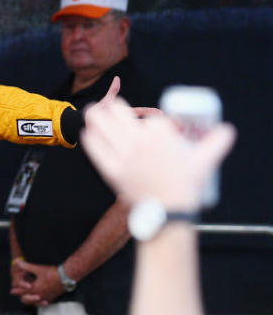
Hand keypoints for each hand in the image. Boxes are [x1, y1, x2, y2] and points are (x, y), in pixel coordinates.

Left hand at [9, 259, 64, 305]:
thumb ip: (26, 266)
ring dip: (30, 300)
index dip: (16, 290)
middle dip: (22, 295)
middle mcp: (40, 295)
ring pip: (35, 302)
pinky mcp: (52, 297)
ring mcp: (46, 297)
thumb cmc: (53, 273)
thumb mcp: (38, 269)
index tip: (12, 290)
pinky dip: (39, 302)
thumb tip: (17, 262)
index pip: (23, 291)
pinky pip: (43, 303)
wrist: (67, 277)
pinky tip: (40, 300)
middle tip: (18, 294)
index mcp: (35, 288)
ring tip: (27, 298)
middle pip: (27, 299)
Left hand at [81, 97, 235, 210]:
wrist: (169, 210)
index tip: (145, 122)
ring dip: (95, 117)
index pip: (148, 116)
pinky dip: (90, 138)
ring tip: (91, 112)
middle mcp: (140, 141)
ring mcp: (123, 155)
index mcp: (162, 134)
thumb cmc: (187, 185)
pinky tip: (87, 133)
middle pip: (118, 112)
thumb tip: (226, 129)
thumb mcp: (206, 159)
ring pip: (102, 126)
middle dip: (112, 106)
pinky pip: (95, 148)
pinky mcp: (111, 170)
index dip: (146, 117)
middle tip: (107, 105)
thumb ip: (218, 141)